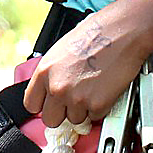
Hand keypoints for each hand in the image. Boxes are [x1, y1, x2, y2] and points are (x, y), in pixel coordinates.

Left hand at [23, 1, 150, 127]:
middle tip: (74, 101)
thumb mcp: (60, 51)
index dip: (43, 105)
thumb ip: (52, 74)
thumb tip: (51, 90)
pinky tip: (104, 90)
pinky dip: (101, 108)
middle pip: (50, 120)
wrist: (122, 32)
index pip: (30, 104)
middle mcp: (57, 87)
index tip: (51, 104)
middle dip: (62, 113)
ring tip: (93, 89)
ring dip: (84, 110)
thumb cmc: (95, 35)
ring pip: (75, 120)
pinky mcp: (97, 105)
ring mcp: (76, 98)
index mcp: (44, 72)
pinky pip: (95, 117)